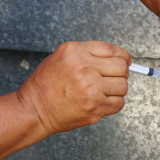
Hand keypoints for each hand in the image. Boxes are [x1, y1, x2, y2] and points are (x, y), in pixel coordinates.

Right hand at [16, 41, 130, 135]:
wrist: (34, 109)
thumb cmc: (46, 83)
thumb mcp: (61, 56)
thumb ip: (87, 52)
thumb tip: (118, 56)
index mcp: (76, 52)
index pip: (113, 50)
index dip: (123, 56)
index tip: (126, 61)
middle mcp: (84, 68)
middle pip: (121, 67)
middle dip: (121, 72)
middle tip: (114, 77)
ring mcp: (90, 89)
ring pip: (123, 86)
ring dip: (117, 89)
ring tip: (104, 91)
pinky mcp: (94, 107)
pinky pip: (119, 103)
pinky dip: (114, 103)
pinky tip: (102, 101)